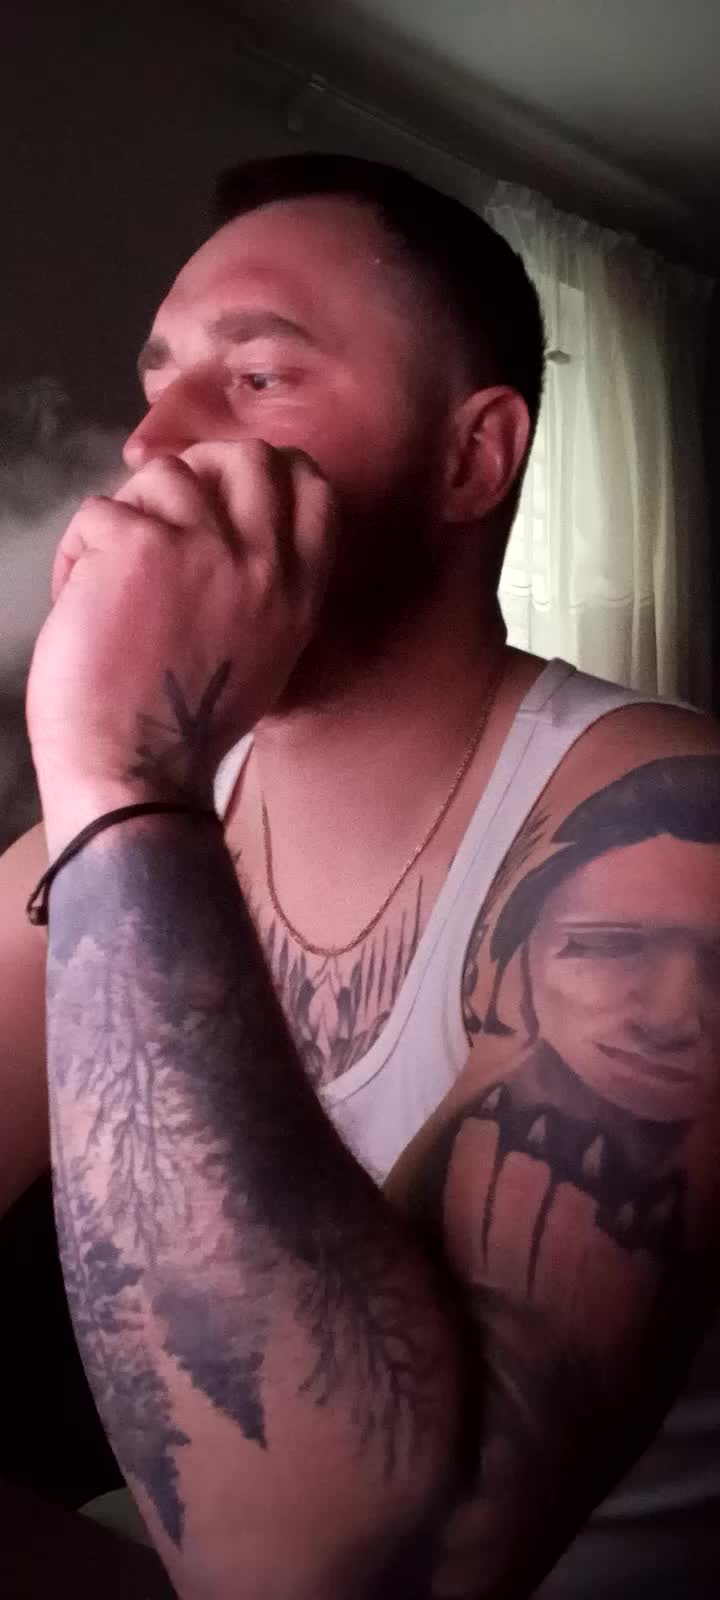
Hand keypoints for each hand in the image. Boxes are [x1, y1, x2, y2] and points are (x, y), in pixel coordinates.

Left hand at [27, 441, 335, 848]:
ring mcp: (202, 547)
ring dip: (126, 515)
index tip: (227, 491)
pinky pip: (99, 511)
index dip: (270, 471)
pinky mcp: (138, 545)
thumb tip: (226, 532)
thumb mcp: (264, 656)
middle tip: (158, 514)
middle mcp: (262, 562)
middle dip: (197, 470)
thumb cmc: (185, 730)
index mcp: (298, 593)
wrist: (136, 774)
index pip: (312, 487)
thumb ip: (263, 589)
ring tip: (108, 575)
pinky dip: (76, 554)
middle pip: (246, 457)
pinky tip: (78, 601)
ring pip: (163, 474)